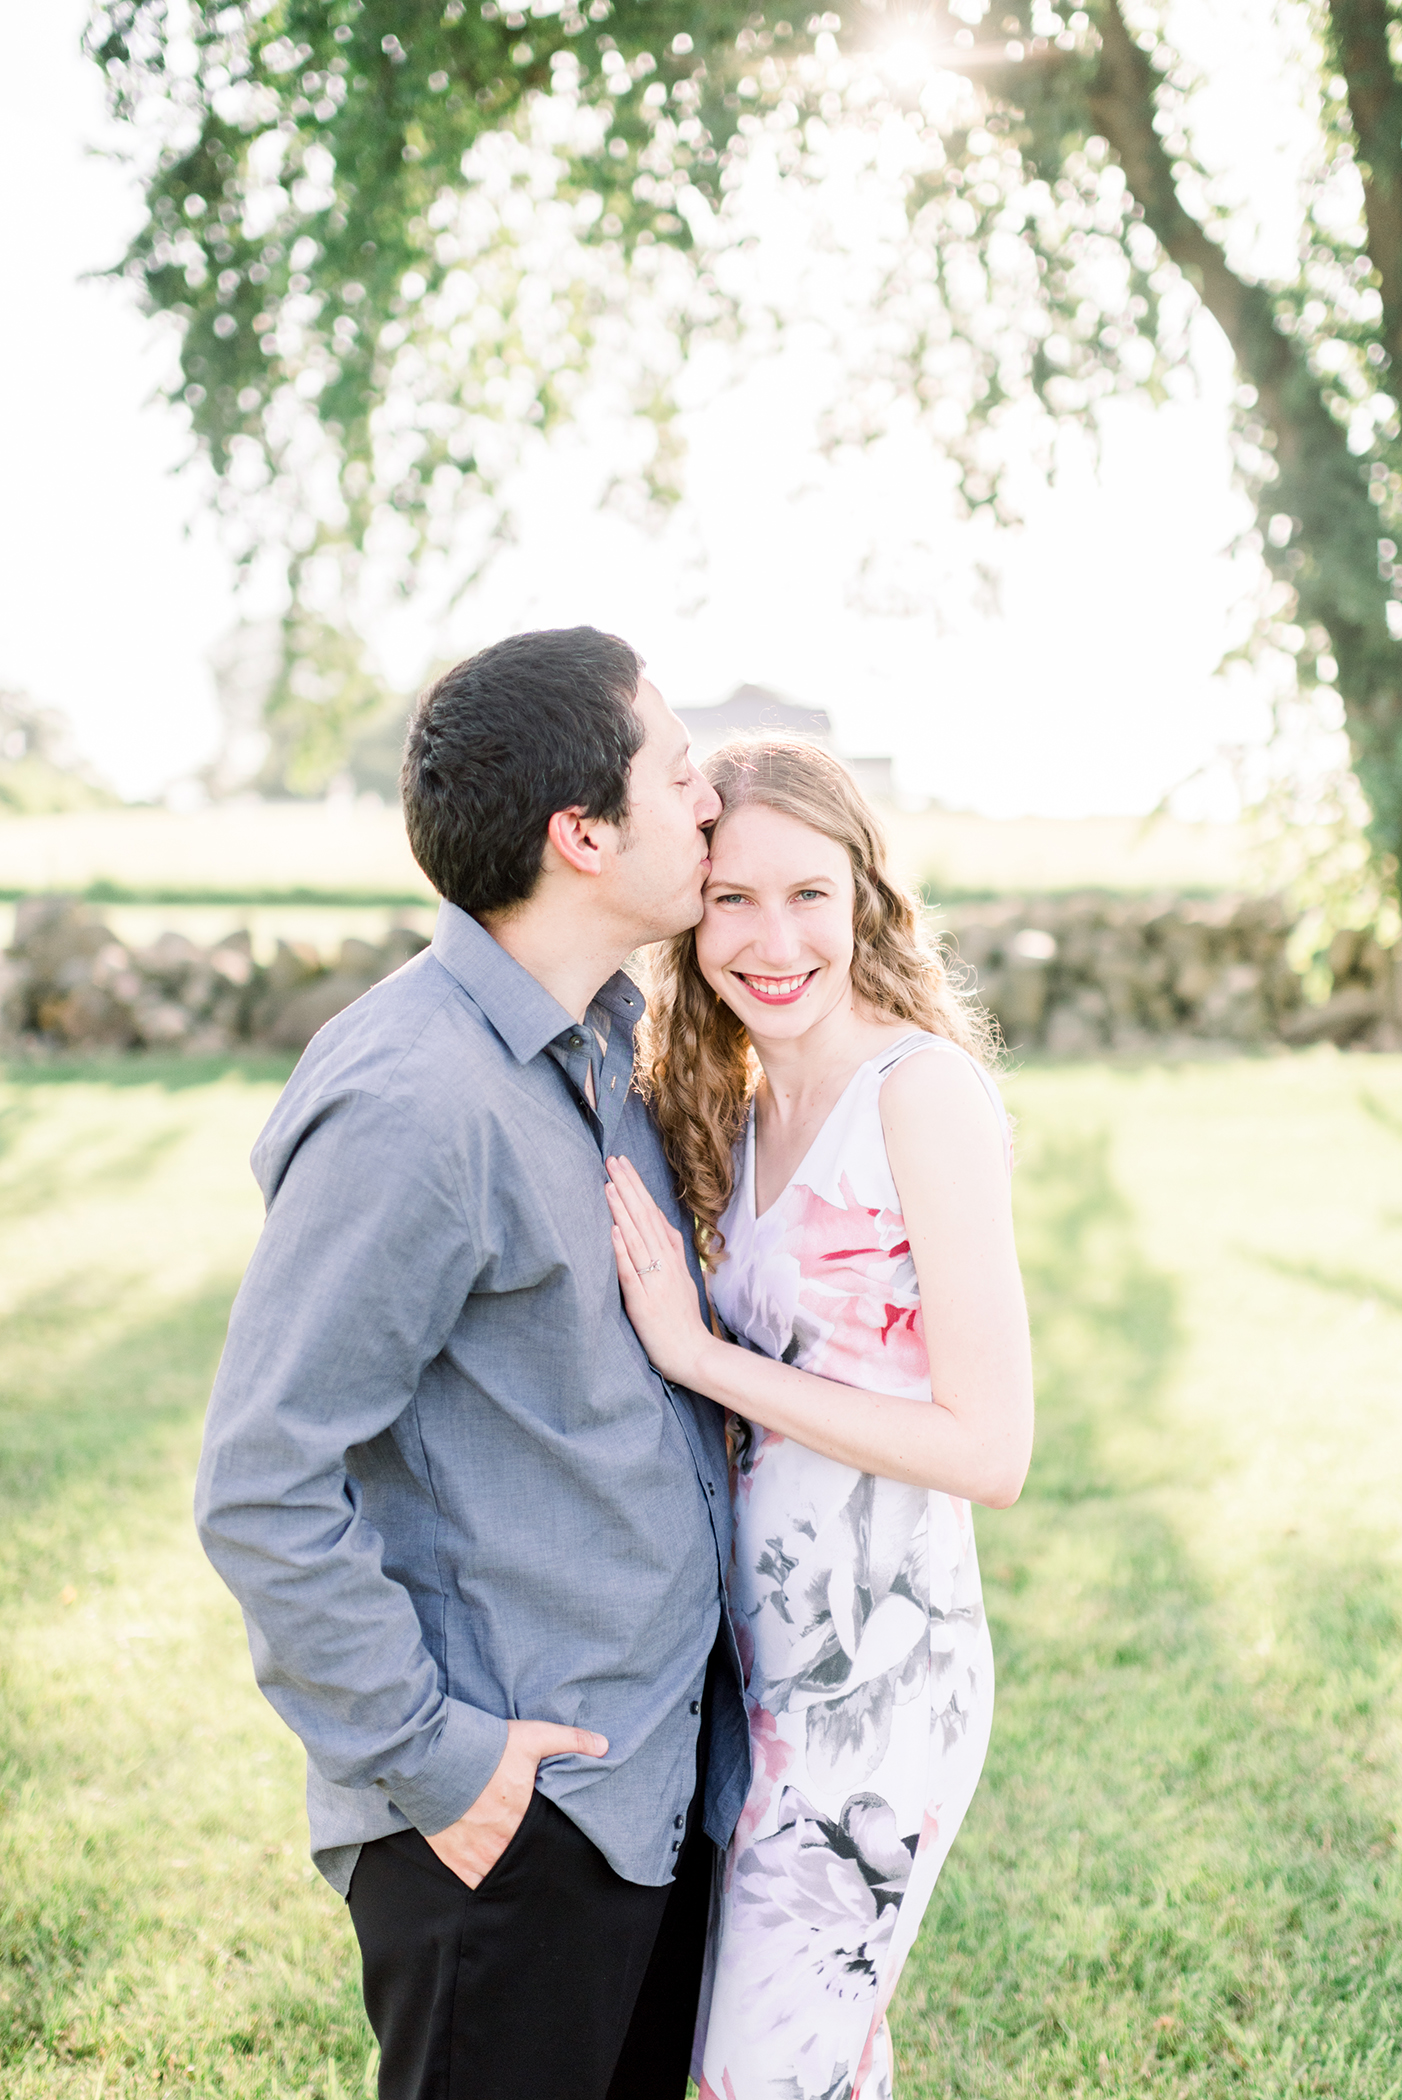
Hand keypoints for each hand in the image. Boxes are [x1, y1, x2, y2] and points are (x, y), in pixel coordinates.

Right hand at [424, 1719, 606, 1887]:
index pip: (544, 1843)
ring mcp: (473, 1852)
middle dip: (527, 1862)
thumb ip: (571, 1740)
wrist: (435, 1756)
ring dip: (504, 1873)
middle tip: (534, 1862)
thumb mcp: (534, 1737)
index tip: (554, 1850)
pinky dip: (478, 1880)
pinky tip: (485, 1878)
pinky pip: (469, 1880)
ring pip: (496, 1876)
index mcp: (522, 1818)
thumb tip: (605, 1745)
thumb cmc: (486, 1748)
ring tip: (512, 1871)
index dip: (549, 1847)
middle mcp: (499, 1842)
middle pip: (520, 1863)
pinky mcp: (450, 1854)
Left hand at [605, 1154, 711, 1387]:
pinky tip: (613, 1230)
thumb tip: (655, 1221)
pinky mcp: (644, 1302)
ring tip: (608, 1184)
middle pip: (645, 1218)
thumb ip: (669, 1250)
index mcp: (673, 1257)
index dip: (637, 1187)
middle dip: (628, 1187)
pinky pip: (632, 1272)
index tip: (623, 1164)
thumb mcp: (680, 1277)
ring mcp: (656, 1282)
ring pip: (637, 1238)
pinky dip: (623, 1250)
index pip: (653, 1214)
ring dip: (622, 1210)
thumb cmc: (680, 1319)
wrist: (693, 1354)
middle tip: (612, 1160)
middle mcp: (666, 1264)